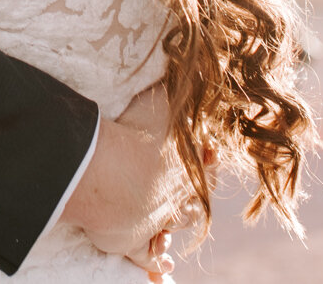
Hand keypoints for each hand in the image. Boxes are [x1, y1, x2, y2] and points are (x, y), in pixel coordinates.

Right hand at [61, 85, 190, 279]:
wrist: (114, 176)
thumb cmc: (139, 135)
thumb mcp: (163, 98)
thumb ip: (181, 82)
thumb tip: (202, 58)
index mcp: (189, 165)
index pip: (208, 165)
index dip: (207, 158)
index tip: (208, 152)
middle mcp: (178, 197)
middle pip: (194, 198)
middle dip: (193, 194)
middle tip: (189, 190)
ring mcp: (155, 222)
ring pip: (174, 226)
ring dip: (176, 225)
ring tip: (176, 226)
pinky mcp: (131, 242)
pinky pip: (146, 257)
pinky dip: (156, 262)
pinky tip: (164, 268)